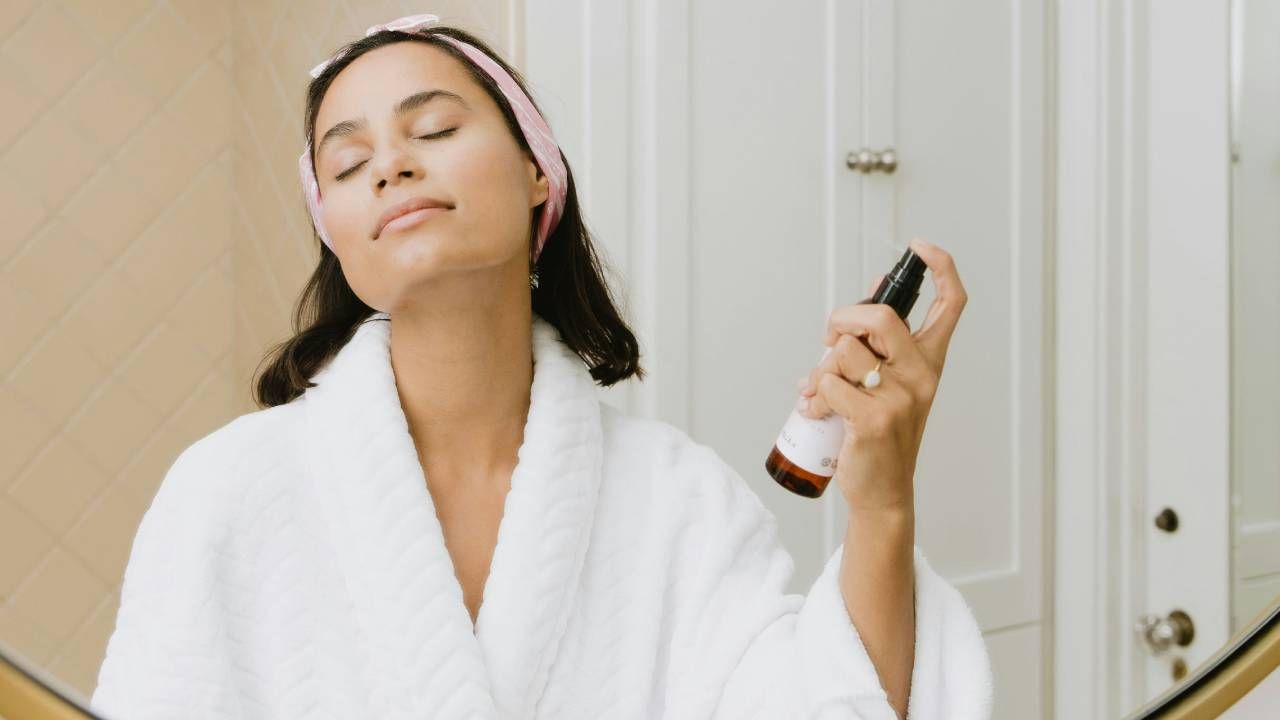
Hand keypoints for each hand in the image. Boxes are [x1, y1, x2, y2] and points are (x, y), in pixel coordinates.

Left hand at [797, 238, 968, 512]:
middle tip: (830, 341)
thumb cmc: (879, 434)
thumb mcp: (888, 386)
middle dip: (842, 319)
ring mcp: (900, 397)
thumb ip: (878, 347)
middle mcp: (921, 375)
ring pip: (844, 351)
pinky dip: (813, 395)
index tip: (920, 247)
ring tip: (820, 391)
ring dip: (821, 368)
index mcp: (929, 361)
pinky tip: (816, 411)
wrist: (882, 491)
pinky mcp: (873, 418)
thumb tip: (861, 300)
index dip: (940, 268)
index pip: (951, 304)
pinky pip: (828, 383)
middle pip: (880, 316)